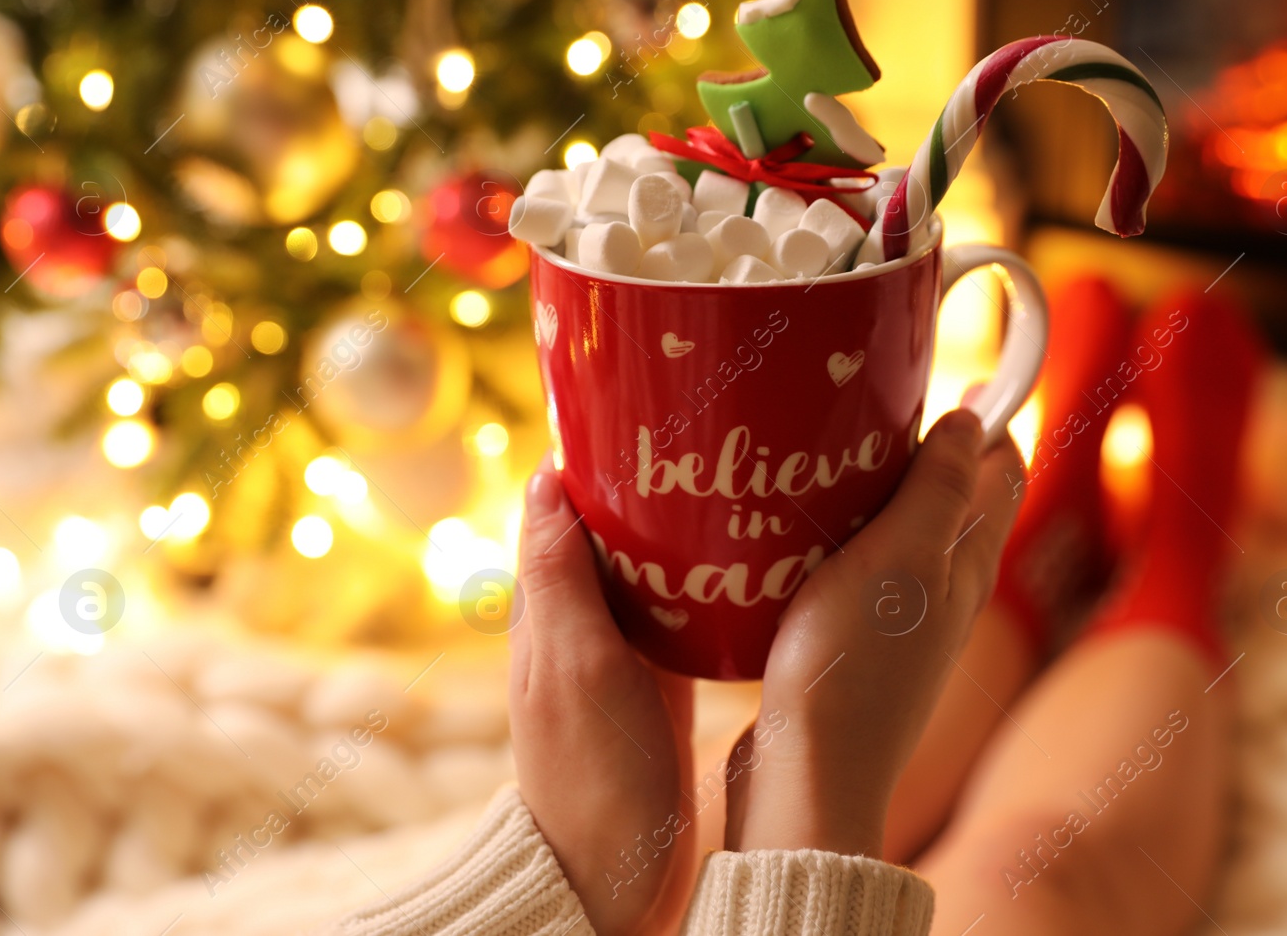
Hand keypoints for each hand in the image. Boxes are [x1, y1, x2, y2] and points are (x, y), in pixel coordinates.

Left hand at [508, 460, 696, 935]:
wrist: (615, 878)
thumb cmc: (592, 777)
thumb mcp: (576, 668)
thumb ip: (559, 580)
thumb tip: (544, 477)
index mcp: (547, 615)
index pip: (555, 509)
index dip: (587, 456)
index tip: (636, 408)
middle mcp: (577, 627)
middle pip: (604, 530)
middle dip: (643, 481)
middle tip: (704, 434)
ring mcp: (617, 655)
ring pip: (642, 567)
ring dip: (673, 526)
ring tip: (729, 479)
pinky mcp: (654, 682)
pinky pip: (673, 610)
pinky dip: (697, 578)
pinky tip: (741, 563)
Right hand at [726, 409, 1023, 856]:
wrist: (804, 775)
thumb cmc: (854, 665)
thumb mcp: (902, 558)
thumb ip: (938, 490)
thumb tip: (970, 421)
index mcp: (968, 565)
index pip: (1001, 474)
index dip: (989, 419)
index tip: (957, 371)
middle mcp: (944, 595)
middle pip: (954, 503)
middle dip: (933, 449)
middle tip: (880, 401)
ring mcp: (899, 626)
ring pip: (904, 538)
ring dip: (881, 493)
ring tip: (831, 454)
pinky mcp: (852, 649)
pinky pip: (860, 575)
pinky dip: (843, 540)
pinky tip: (798, 534)